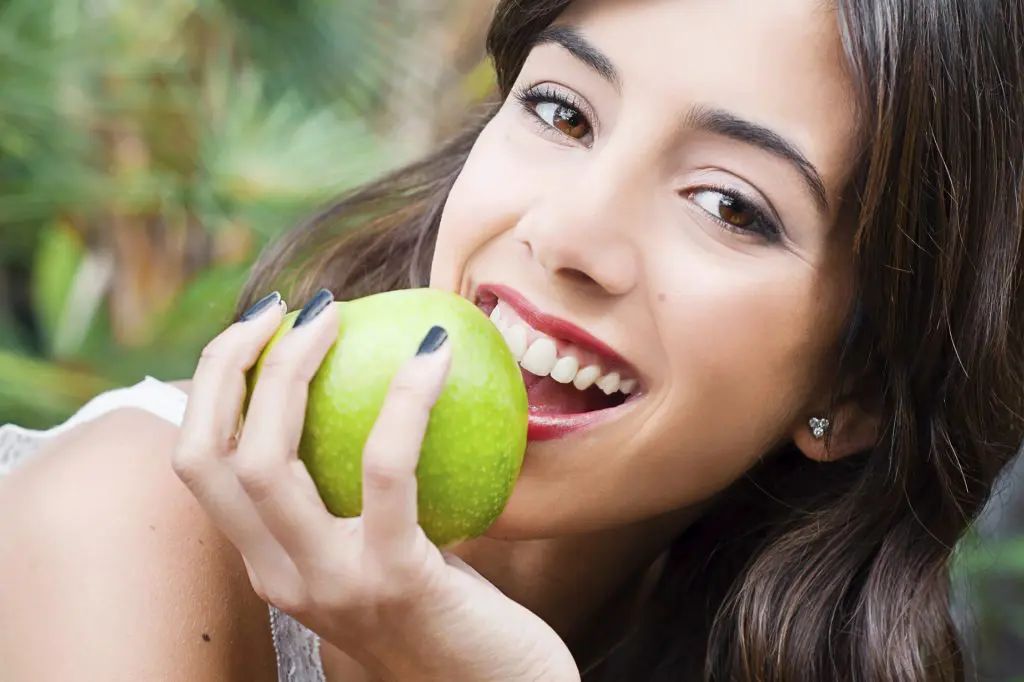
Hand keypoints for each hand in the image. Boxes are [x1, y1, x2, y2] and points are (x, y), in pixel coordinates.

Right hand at [172, 290, 579, 681]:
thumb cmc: (452, 609)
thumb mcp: (386, 546)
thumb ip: (361, 490)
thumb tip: (377, 380)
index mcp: (270, 563)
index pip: (200, 464)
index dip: (211, 384)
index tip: (258, 325)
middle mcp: (281, 577)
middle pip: (213, 456)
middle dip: (230, 364)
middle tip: (287, 305)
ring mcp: (329, 583)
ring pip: (267, 463)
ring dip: (290, 370)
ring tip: (333, 313)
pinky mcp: (394, 580)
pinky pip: (385, 470)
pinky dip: (404, 400)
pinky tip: (435, 352)